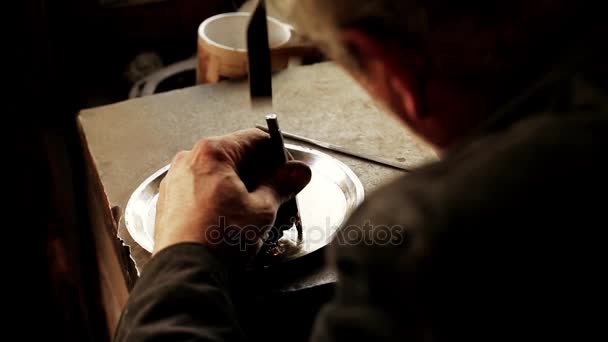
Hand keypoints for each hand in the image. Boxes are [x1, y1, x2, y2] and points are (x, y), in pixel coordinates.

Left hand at [153, 129, 311, 263]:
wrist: (185, 271)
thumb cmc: (217, 239)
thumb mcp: (262, 209)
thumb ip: (282, 185)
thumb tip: (296, 173)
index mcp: (213, 153)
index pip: (255, 139)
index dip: (278, 155)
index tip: (289, 172)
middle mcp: (189, 160)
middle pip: (236, 156)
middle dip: (261, 174)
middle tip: (279, 195)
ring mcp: (176, 181)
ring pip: (218, 175)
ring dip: (242, 188)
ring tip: (258, 212)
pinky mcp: (170, 203)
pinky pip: (201, 191)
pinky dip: (221, 199)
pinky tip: (234, 219)